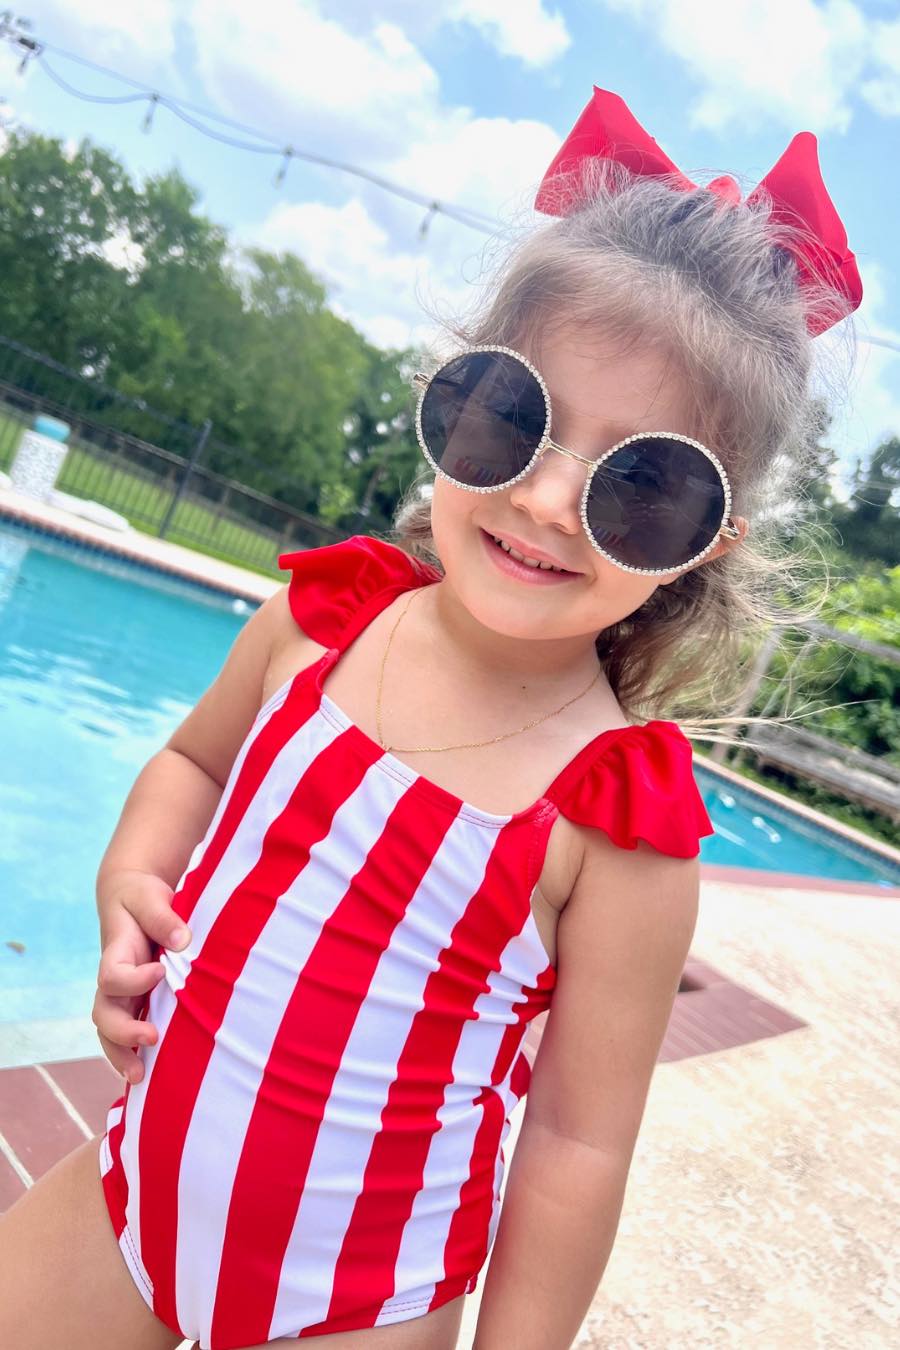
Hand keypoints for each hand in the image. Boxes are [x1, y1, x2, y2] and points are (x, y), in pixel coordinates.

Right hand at [92, 870, 190, 1082]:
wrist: (131, 897)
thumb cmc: (142, 897)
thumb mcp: (150, 896)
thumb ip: (163, 916)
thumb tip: (182, 940)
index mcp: (115, 952)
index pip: (111, 976)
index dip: (133, 979)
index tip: (159, 970)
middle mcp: (114, 979)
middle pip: (104, 1014)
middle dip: (123, 1032)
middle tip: (151, 1038)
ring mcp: (122, 994)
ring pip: (109, 1031)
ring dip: (121, 1054)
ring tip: (140, 1076)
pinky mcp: (134, 1001)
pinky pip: (126, 1033)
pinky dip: (132, 1053)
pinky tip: (150, 1075)